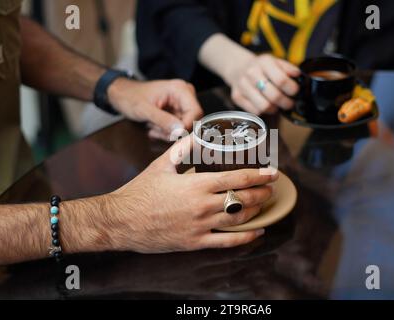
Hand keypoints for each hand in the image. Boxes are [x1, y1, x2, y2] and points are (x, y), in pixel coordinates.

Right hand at [107, 136, 278, 252]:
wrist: (121, 220)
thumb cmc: (141, 191)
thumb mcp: (162, 164)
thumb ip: (184, 147)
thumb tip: (198, 132)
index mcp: (196, 184)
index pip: (237, 179)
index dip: (258, 175)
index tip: (272, 172)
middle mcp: (202, 206)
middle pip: (242, 199)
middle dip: (262, 192)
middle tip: (271, 187)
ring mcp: (200, 226)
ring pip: (238, 219)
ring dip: (256, 210)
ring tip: (264, 203)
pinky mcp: (195, 243)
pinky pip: (226, 242)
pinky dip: (245, 238)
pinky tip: (257, 231)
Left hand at [108, 79, 203, 139]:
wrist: (121, 94)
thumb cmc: (130, 97)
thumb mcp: (144, 110)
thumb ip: (163, 120)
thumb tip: (181, 131)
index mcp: (180, 89)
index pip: (196, 112)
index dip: (187, 127)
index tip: (173, 135)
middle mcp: (185, 95)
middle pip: (190, 122)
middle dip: (173, 131)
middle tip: (155, 131)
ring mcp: (181, 104)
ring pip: (184, 128)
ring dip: (167, 132)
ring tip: (152, 127)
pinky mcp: (177, 112)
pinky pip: (178, 128)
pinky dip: (165, 132)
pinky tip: (154, 127)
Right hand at [227, 54, 300, 114]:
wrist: (239, 67)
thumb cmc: (262, 67)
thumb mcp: (276, 62)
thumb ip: (288, 68)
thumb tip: (298, 75)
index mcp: (264, 62)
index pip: (282, 80)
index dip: (292, 89)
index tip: (295, 92)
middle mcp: (251, 73)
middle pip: (274, 96)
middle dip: (286, 103)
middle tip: (290, 103)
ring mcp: (242, 85)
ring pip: (264, 106)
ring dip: (275, 109)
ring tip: (278, 105)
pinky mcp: (237, 96)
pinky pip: (255, 111)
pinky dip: (264, 111)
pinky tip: (267, 105)